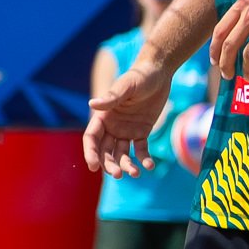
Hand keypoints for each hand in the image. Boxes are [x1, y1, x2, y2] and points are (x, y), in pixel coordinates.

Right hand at [82, 61, 171, 176]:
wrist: (158, 73)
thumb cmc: (139, 76)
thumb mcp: (126, 87)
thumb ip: (111, 98)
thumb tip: (92, 105)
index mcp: (103, 116)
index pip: (91, 138)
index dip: (90, 153)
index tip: (93, 167)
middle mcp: (111, 126)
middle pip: (105, 150)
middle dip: (109, 164)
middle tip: (118, 175)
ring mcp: (126, 130)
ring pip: (121, 153)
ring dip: (126, 165)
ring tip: (135, 173)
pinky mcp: (142, 131)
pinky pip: (140, 149)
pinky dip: (143, 158)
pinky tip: (149, 166)